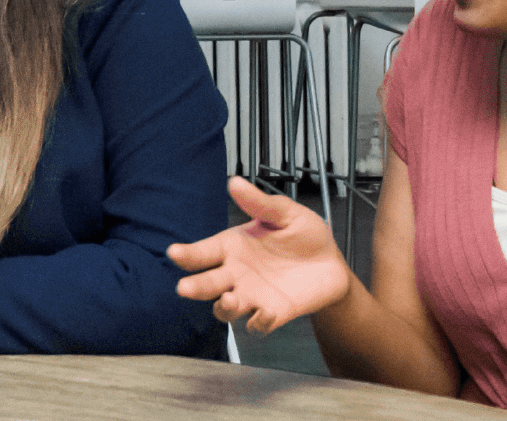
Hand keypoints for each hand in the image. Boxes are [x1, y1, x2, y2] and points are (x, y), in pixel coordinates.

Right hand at [167, 176, 352, 334]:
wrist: (332, 263)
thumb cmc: (304, 235)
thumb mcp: (285, 213)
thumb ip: (260, 203)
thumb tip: (235, 182)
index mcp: (233, 247)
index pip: (201, 253)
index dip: (185, 254)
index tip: (174, 253)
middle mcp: (236, 274)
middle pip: (206, 284)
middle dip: (194, 287)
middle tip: (184, 288)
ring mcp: (252, 296)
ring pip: (226, 308)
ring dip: (223, 307)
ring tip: (229, 299)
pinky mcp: (273, 314)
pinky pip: (258, 324)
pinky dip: (258, 322)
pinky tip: (265, 314)